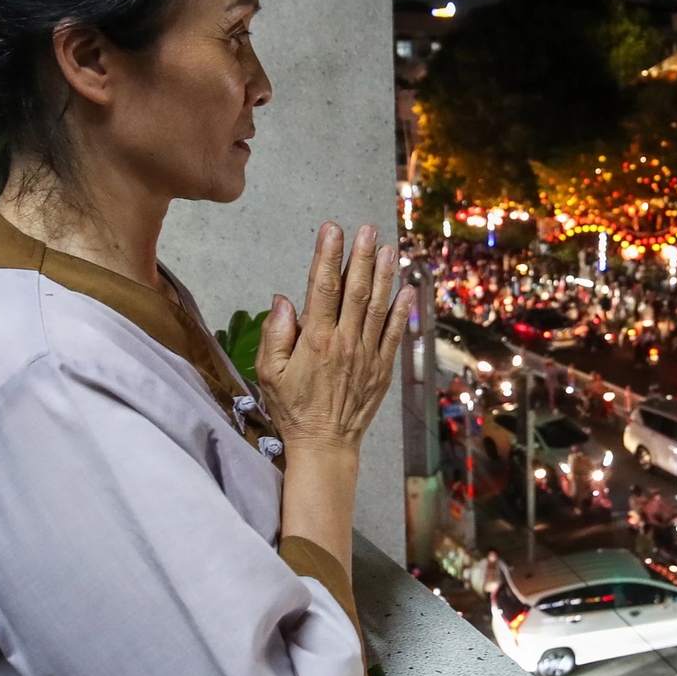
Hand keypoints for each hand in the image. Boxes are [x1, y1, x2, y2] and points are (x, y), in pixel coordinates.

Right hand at [258, 222, 412, 456]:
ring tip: (389, 248)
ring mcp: (368, 355)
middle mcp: (345, 343)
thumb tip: (283, 299)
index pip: (323, 288)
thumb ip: (276, 335)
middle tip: (367, 229)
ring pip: (378, 307)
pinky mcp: (383, 369)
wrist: (325, 446)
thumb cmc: (292, 409)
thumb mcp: (269, 374)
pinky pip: (395, 335)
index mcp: (316, 341)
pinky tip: (407, 290)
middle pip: (355, 291)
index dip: (328, 256)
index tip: (331, 230)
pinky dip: (402, 311)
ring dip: (384, 276)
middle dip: (361, 257)